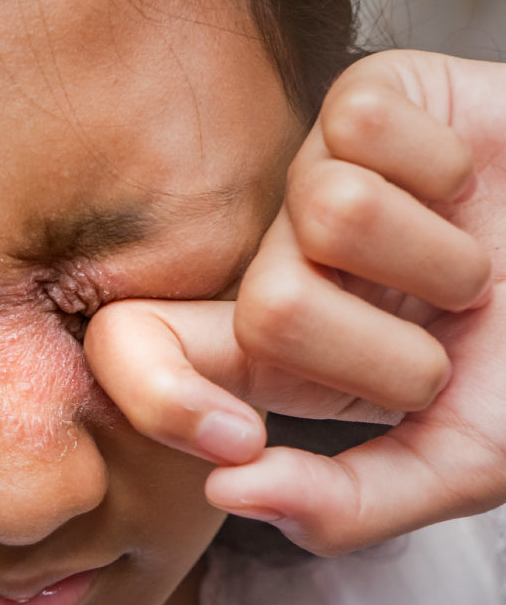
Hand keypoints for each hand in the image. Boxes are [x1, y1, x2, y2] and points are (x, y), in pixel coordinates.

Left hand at [85, 51, 505, 554]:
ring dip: (440, 263)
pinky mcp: (361, 102)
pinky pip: (366, 127)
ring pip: (329, 214)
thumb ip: (347, 502)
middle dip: (391, 351)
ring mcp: (314, 180)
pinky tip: (466, 186)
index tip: (238, 440)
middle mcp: (280, 263)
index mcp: (276, 354)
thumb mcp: (458, 462)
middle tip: (445, 340)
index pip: (135, 352)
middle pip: (264, 310)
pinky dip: (449, 170)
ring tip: (470, 269)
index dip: (159, 399)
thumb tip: (226, 492)